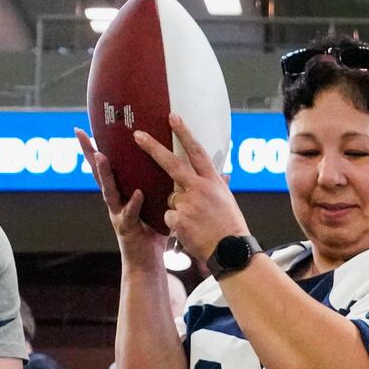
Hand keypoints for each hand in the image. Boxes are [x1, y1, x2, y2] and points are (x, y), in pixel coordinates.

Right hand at [74, 128, 169, 264]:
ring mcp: (117, 215)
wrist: (146, 264)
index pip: (108, 166)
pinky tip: (137, 193)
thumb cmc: (152, 233)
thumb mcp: (154, 203)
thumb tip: (170, 162)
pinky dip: (134, 203)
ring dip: (104, 173)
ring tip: (102, 157)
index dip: (96, 148)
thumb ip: (156, 185)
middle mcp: (115, 202)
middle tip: (80, 135)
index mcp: (121, 193)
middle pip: (99, 174)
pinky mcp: (126, 229)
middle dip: (89, 154)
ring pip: (108, 191)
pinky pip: (130, 214)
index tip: (84, 128)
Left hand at [132, 114, 249, 258]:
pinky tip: (190, 231)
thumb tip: (225, 174)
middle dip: (153, 148)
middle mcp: (199, 188)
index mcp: (213, 181)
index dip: (184, 133)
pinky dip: (176, 224)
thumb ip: (219, 185)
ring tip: (196, 223)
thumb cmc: (230, 226)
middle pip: (172, 163)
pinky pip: (168, 217)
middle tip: (137, 135)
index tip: (172, 117)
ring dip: (178, 209)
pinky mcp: (178, 219)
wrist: (230, 251)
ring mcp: (187, 203)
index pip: (196, 151)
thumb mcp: (227, 200)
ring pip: (170, 199)